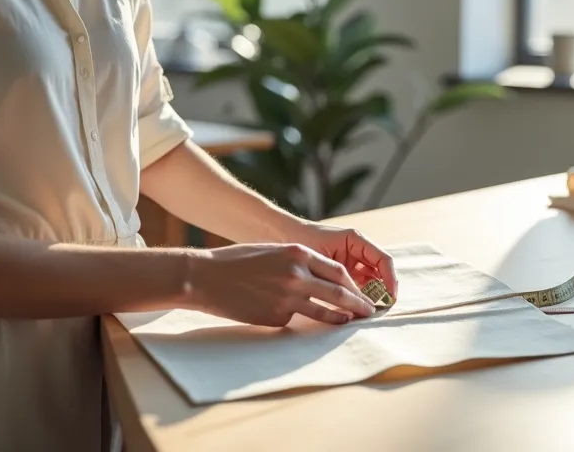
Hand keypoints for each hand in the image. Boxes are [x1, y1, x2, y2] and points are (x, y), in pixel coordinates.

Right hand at [185, 243, 376, 326]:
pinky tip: (292, 318)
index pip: (337, 271)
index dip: (352, 284)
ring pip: (324, 311)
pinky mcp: (276, 316)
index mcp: (298, 253)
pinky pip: (294, 320)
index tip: (360, 292)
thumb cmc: (237, 261)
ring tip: (349, 322)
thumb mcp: (274, 251)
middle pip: (338, 292)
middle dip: (357, 303)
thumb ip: (299, 262)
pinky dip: (298, 320)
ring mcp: (288, 297)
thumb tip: (322, 279)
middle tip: (369, 311)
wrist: (205, 277)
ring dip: (340, 318)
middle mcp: (298, 275)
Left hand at [283, 222, 398, 300]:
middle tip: (379, 309)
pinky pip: (355, 287)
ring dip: (370, 296)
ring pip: (370, 282)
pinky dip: (356, 298)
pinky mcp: (341, 273)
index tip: (390, 296)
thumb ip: (338, 274)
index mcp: (356, 240)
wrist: (281, 235)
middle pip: (380, 273)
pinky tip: (352, 309)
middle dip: (383, 291)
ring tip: (366, 312)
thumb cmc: (299, 240)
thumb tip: (355, 298)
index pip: (383, 259)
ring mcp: (351, 262)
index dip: (390, 278)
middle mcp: (357, 251)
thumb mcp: (320, 256)